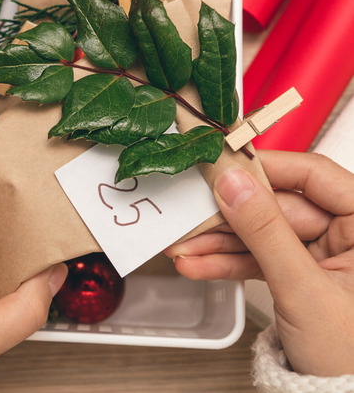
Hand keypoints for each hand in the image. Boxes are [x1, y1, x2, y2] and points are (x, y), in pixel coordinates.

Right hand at [165, 151, 353, 375]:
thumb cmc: (350, 354)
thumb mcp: (303, 289)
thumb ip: (265, 232)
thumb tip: (234, 184)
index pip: (314, 176)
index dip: (265, 168)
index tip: (222, 166)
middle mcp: (348, 233)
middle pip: (277, 207)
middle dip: (227, 219)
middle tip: (189, 215)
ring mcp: (322, 254)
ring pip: (262, 234)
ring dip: (219, 244)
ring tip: (183, 248)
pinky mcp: (300, 273)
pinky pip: (260, 258)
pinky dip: (228, 263)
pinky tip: (198, 264)